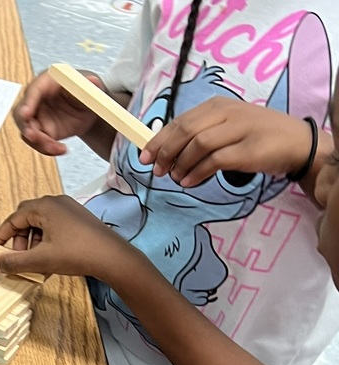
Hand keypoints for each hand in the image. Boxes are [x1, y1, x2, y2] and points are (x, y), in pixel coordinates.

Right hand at [0, 195, 134, 282]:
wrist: (111, 257)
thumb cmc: (78, 253)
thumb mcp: (40, 260)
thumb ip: (14, 262)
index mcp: (44, 206)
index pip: (14, 218)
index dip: (2, 236)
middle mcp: (56, 203)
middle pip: (27, 220)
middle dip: (19, 241)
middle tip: (18, 259)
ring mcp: (69, 210)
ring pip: (41, 225)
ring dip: (33, 245)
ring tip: (35, 265)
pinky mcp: (78, 220)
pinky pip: (54, 228)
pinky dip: (47, 243)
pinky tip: (49, 262)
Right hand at [13, 70, 104, 155]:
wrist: (89, 110)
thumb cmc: (87, 93)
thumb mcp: (92, 88)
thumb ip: (92, 85)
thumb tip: (93, 81)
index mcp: (48, 81)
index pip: (34, 89)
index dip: (28, 102)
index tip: (26, 114)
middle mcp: (37, 98)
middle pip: (22, 113)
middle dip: (27, 126)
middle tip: (34, 137)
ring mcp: (36, 116)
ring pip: (27, 131)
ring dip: (40, 142)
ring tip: (58, 148)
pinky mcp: (40, 131)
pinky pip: (36, 143)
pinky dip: (47, 149)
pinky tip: (61, 149)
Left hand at [139, 98, 314, 186]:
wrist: (297, 142)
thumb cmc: (257, 136)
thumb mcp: (227, 128)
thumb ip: (201, 135)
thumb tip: (168, 152)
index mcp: (218, 106)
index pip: (181, 120)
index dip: (159, 139)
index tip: (144, 156)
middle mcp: (228, 113)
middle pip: (186, 130)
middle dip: (166, 151)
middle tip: (157, 170)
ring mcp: (240, 129)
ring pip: (199, 143)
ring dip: (181, 164)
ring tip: (175, 178)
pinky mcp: (248, 150)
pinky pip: (215, 160)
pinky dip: (198, 172)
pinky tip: (190, 181)